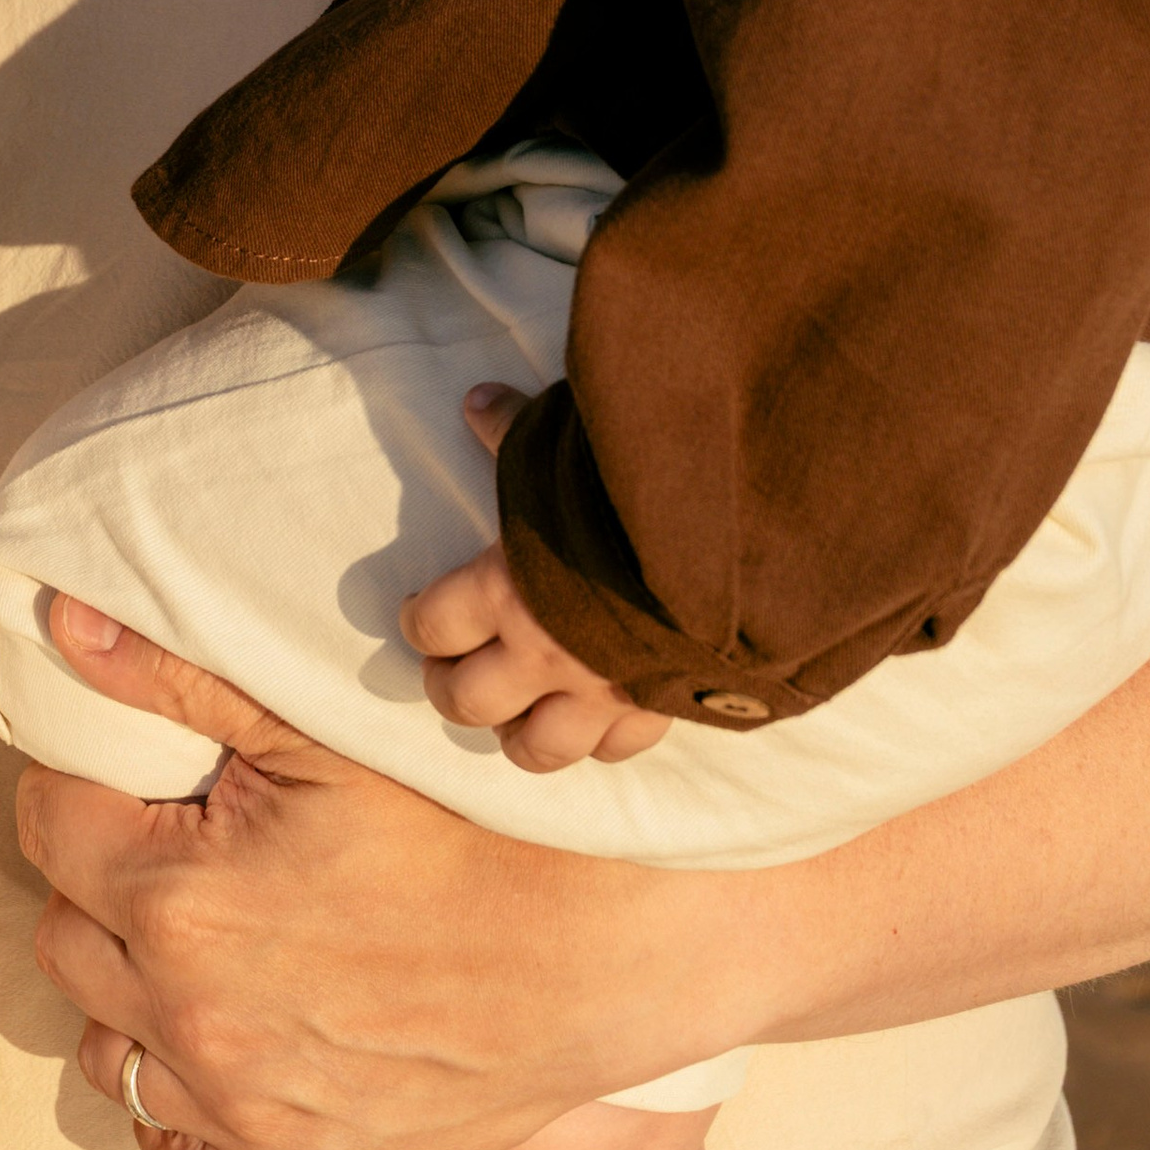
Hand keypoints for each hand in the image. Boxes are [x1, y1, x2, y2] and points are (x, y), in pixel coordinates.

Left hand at [17, 596, 763, 1149]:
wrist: (588, 955)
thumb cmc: (461, 826)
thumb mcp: (318, 732)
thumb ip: (174, 678)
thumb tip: (60, 625)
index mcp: (179, 898)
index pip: (49, 822)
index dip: (83, 783)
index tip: (134, 775)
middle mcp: (190, 1019)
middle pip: (61, 934)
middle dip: (98, 882)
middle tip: (171, 846)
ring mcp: (238, 1110)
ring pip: (107, 1048)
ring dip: (130, 993)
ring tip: (199, 941)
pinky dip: (182, 1104)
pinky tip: (229, 1045)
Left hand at [401, 386, 670, 766]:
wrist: (733, 536)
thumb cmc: (630, 486)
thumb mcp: (560, 445)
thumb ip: (514, 430)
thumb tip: (476, 401)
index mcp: (507, 588)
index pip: (435, 625)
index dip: (417, 621)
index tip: (416, 611)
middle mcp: (544, 652)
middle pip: (468, 701)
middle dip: (448, 689)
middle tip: (449, 672)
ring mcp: (599, 690)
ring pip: (536, 748)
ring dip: (514, 734)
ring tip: (510, 715)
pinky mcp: (654, 707)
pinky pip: (616, 748)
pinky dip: (597, 741)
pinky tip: (591, 723)